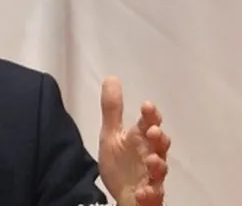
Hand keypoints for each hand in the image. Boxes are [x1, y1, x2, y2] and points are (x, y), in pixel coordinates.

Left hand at [98, 76, 170, 205]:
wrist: (122, 194)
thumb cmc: (120, 163)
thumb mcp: (111, 135)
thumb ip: (112, 109)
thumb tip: (111, 77)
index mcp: (140, 140)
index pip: (149, 124)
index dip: (150, 115)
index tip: (147, 105)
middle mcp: (150, 156)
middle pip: (160, 146)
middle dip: (158, 138)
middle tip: (152, 131)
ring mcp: (152, 177)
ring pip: (160, 171)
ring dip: (158, 164)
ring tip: (151, 159)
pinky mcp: (150, 197)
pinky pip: (152, 197)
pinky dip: (148, 193)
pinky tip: (142, 191)